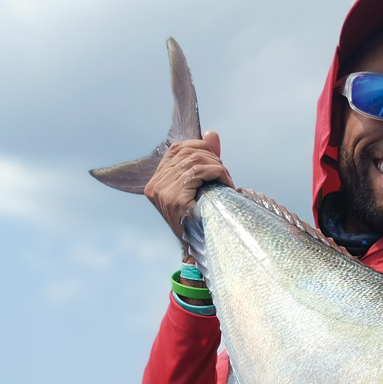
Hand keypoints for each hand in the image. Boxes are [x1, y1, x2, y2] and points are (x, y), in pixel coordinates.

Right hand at [144, 131, 233, 253]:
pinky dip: (217, 173)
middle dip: (212, 158)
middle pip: (187, 153)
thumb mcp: (200, 186)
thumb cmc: (202, 219)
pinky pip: (199, 172)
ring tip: (227, 180)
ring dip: (217, 167)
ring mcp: (163, 192)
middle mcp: (155, 186)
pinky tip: (226, 183)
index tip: (215, 159)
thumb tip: (212, 134)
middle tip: (225, 174)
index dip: (199, 147)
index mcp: (156, 182)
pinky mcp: (174, 198)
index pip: (177, 150)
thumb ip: (204, 160)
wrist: (200, 249)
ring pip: (195, 161)